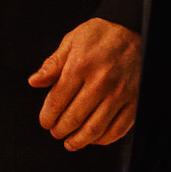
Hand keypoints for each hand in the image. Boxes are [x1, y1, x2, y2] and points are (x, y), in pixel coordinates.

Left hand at [28, 17, 140, 149]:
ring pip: (94, 129)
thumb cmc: (103, 34)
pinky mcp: (135, 102)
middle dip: (60, 130)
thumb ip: (53, 63)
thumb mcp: (73, 40)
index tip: (45, 121)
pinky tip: (94, 138)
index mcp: (81, 65)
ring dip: (79, 141)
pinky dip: (103, 139)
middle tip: (56, 132)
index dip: (47, 116)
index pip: (57, 101)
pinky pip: (117, 130)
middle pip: (74, 118)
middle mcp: (101, 82)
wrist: (136, 29)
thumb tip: (34, 81)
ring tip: (71, 142)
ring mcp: (120, 94)